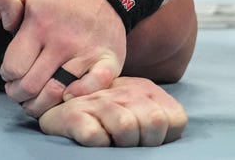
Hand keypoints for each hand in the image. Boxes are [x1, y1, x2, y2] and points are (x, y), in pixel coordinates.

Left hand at [0, 0, 125, 112]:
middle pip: (32, 86)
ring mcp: (87, 52)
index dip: (7, 75)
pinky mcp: (109, 61)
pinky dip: (79, 96)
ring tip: (35, 101)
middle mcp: (63, 41)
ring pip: (57, 93)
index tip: (10, 73)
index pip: (14, 67)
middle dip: (19, 94)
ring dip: (42, 103)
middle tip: (18, 91)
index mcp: (40, 24)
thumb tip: (7, 27)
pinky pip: (94, 87)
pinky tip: (67, 95)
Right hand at [38, 76, 186, 146]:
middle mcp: (124, 91)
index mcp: (145, 90)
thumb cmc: (106, 117)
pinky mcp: (74, 115)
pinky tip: (92, 138)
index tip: (146, 137)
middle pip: (154, 122)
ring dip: (120, 142)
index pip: (175, 119)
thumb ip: (159, 120)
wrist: (58, 107)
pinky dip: (97, 143)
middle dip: (144, 140)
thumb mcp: (139, 113)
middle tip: (127, 141)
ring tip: (110, 139)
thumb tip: (165, 131)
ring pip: (126, 126)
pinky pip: (95, 136)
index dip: (164, 136)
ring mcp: (98, 102)